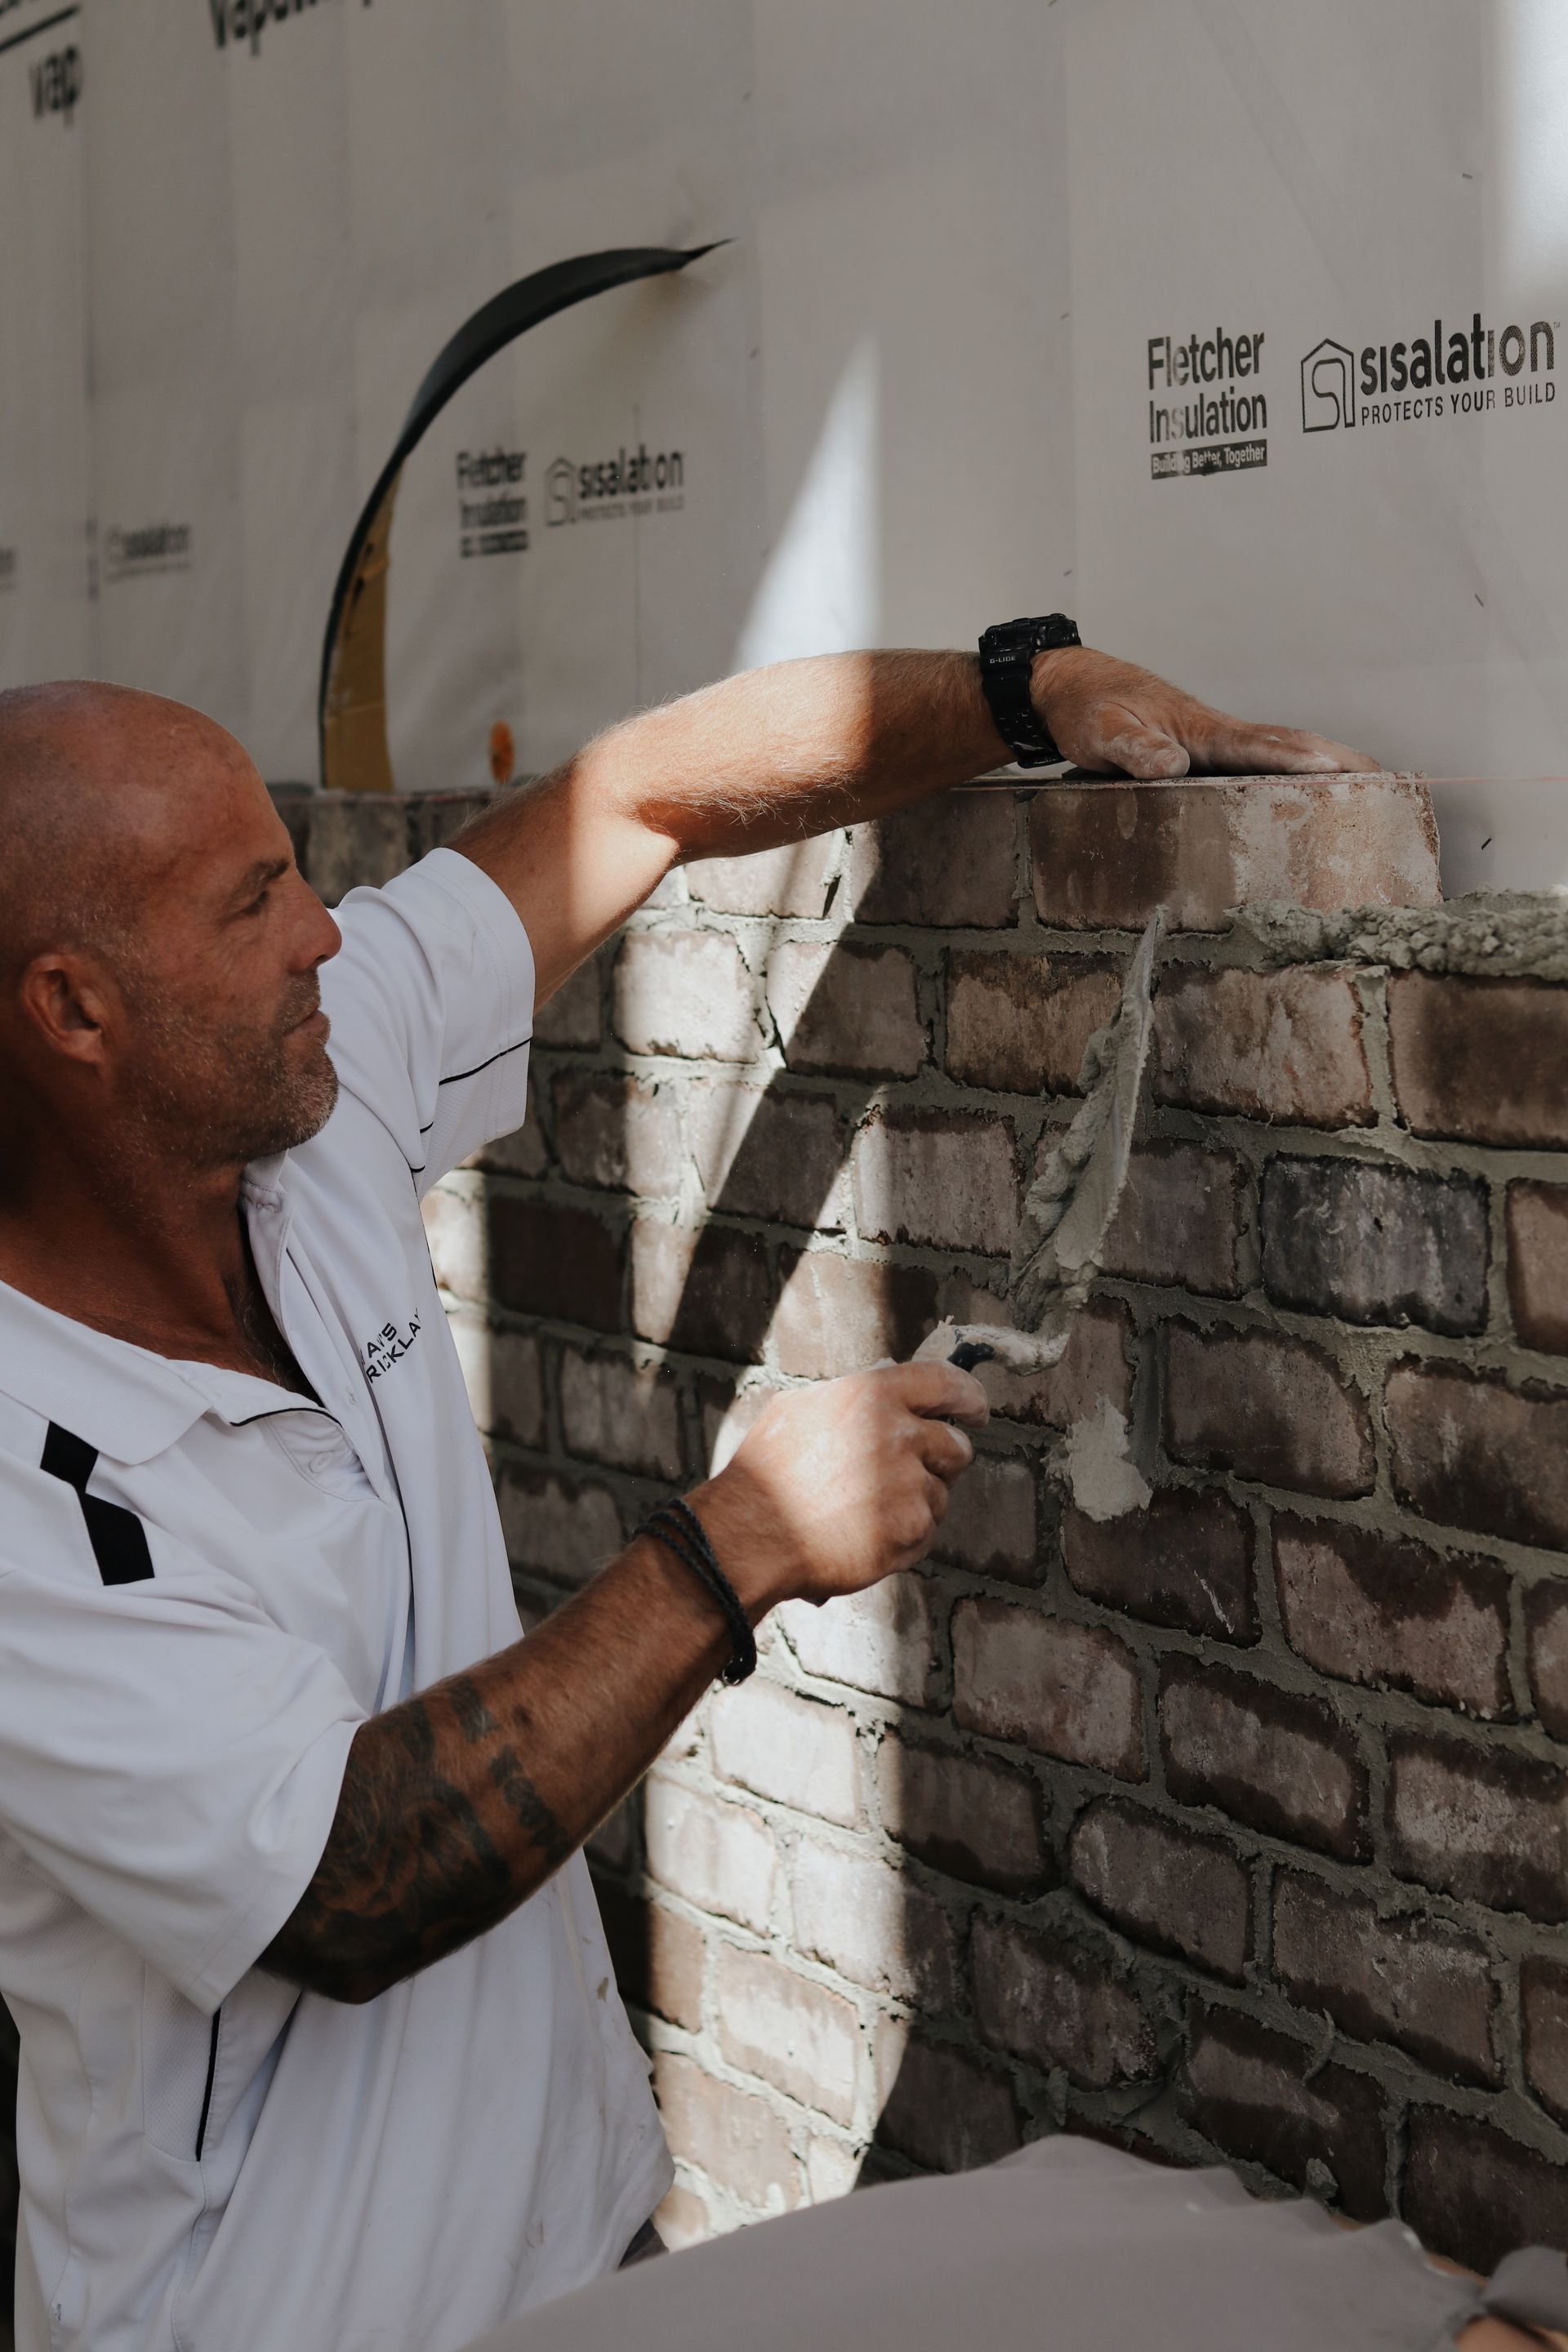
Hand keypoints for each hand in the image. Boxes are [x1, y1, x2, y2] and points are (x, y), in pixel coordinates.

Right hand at [689, 1362, 989, 1613]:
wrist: (754, 1536)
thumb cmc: (768, 1473)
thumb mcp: (802, 1408)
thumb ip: (854, 1393)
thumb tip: (888, 1378)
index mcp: (875, 1396)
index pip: (948, 1384)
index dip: (969, 1398)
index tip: (976, 1410)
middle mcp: (900, 1435)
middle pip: (956, 1446)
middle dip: (941, 1460)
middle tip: (908, 1474)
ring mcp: (909, 1486)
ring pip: (940, 1494)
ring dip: (915, 1503)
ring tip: (865, 1511)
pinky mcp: (911, 1531)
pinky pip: (926, 1531)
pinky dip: (903, 1537)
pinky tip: (864, 1535)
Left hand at [1033, 645, 1375, 779]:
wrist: (1073, 687)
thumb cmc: (1087, 709)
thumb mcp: (1100, 732)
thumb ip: (1133, 748)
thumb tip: (1173, 764)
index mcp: (1198, 729)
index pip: (1256, 745)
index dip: (1296, 759)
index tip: (1337, 772)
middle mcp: (1216, 732)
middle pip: (1287, 743)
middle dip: (1336, 760)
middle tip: (1384, 780)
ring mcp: (1216, 740)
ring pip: (1280, 749)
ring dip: (1325, 763)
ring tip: (1370, 784)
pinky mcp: (1208, 749)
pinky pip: (1261, 759)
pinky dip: (1295, 769)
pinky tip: (1309, 788)